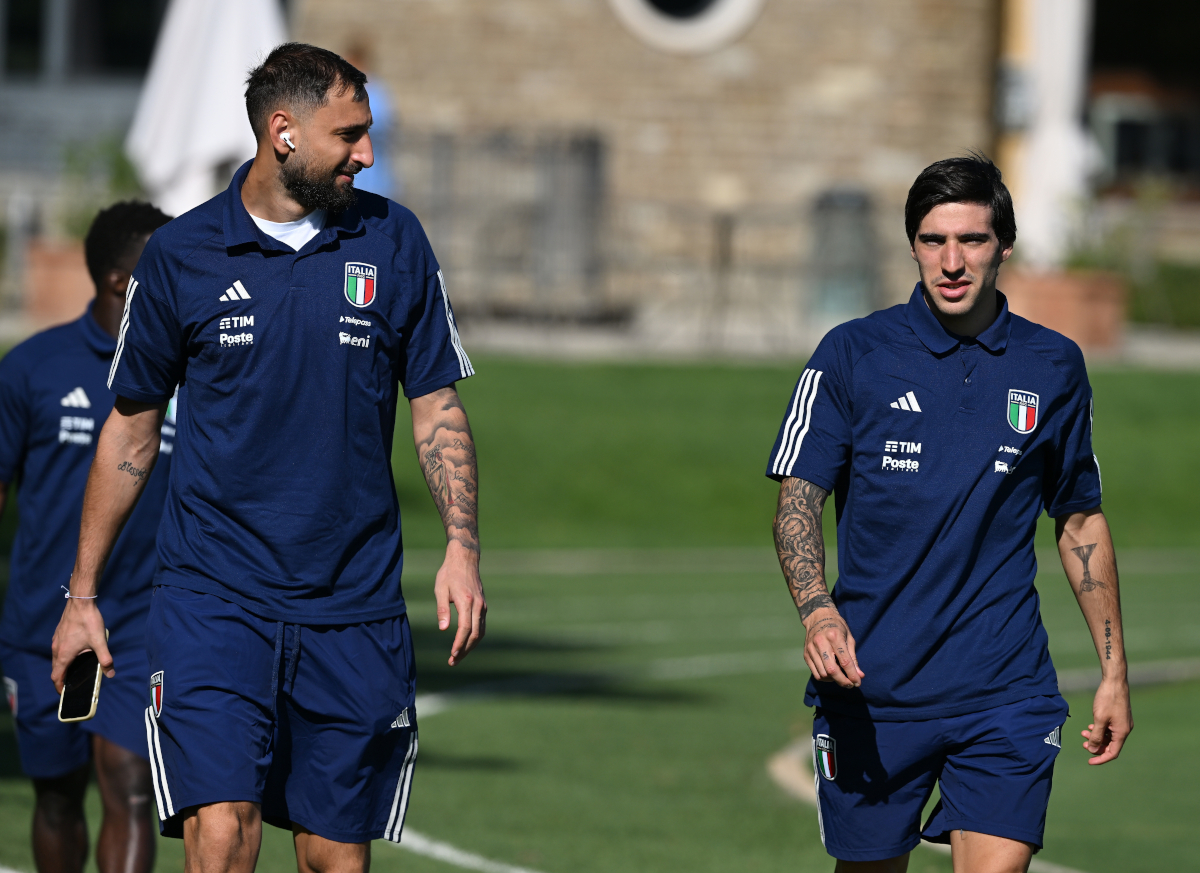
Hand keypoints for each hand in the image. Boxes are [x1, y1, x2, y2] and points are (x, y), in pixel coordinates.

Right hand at [51, 597, 112, 691]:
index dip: (59, 687)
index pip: (56, 677)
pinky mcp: (59, 634)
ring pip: (57, 659)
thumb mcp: (99, 642)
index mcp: (63, 655)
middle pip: (56, 669)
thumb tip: (111, 673)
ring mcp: (56, 641)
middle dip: (63, 678)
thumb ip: (105, 659)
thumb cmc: (88, 622)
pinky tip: (76, 653)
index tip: (64, 694)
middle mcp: (56, 649)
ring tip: (74, 671)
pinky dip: (64, 656)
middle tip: (72, 685)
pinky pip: (59, 649)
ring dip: (63, 667)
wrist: (81, 602)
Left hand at [434, 543, 485, 665]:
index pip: (465, 629)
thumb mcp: (440, 589)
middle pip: (475, 634)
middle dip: (464, 650)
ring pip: (481, 632)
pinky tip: (465, 642)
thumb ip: (442, 609)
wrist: (464, 559)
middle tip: (453, 661)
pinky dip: (475, 637)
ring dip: (470, 646)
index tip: (452, 655)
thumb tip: (443, 629)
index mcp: (466, 601)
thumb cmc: (449, 573)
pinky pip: (481, 625)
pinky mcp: (483, 605)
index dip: (459, 644)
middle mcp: (478, 605)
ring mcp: (482, 605)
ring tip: (458, 656)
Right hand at [802, 606, 863, 687]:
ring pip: (823, 674)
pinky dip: (824, 677)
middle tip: (850, 685)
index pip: (844, 661)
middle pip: (831, 670)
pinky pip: (815, 672)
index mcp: (834, 636)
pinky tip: (831, 675)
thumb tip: (860, 675)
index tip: (858, 682)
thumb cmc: (837, 626)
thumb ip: (853, 658)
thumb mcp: (849, 638)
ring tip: (841, 677)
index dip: (852, 675)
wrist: (818, 616)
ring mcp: (811, 649)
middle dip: (842, 681)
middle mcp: (821, 642)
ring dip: (834, 680)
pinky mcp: (806, 654)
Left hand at [1081, 676, 1131, 763]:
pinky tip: (1090, 726)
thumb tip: (1092, 749)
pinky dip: (1100, 730)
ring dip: (1096, 737)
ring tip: (1083, 732)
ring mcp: (1122, 723)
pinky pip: (1109, 729)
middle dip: (1096, 746)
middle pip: (1110, 745)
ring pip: (1109, 736)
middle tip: (1083, 744)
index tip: (1089, 761)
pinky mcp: (1118, 716)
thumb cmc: (1107, 699)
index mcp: (1122, 732)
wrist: (1114, 682)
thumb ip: (1096, 736)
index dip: (1101, 758)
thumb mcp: (1099, 719)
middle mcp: (1124, 729)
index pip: (1112, 753)